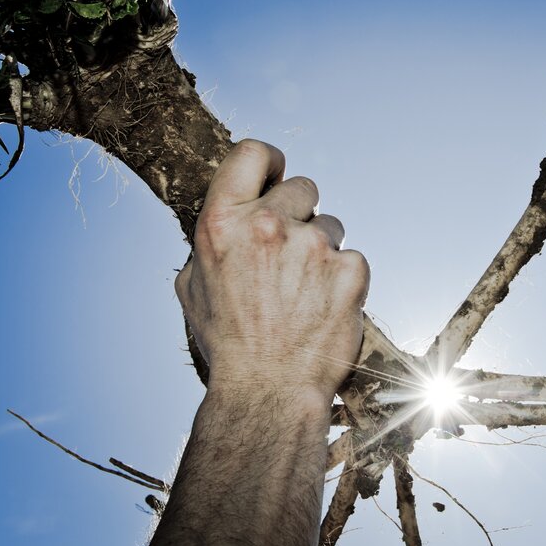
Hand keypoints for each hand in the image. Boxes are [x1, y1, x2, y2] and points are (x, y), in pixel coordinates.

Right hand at [175, 139, 369, 405]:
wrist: (268, 392)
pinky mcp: (349, 270)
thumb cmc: (228, 343)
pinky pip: (352, 258)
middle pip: (302, 186)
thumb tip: (228, 217)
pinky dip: (342, 279)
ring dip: (321, 249)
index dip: (270, 162)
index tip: (277, 176)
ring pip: (331, 224)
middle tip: (290, 254)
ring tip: (303, 292)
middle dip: (299, 213)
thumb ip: (210, 242)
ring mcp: (312, 247)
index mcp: (222, 222)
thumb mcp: (193, 287)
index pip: (253, 153)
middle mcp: (267, 226)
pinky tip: (323, 307)